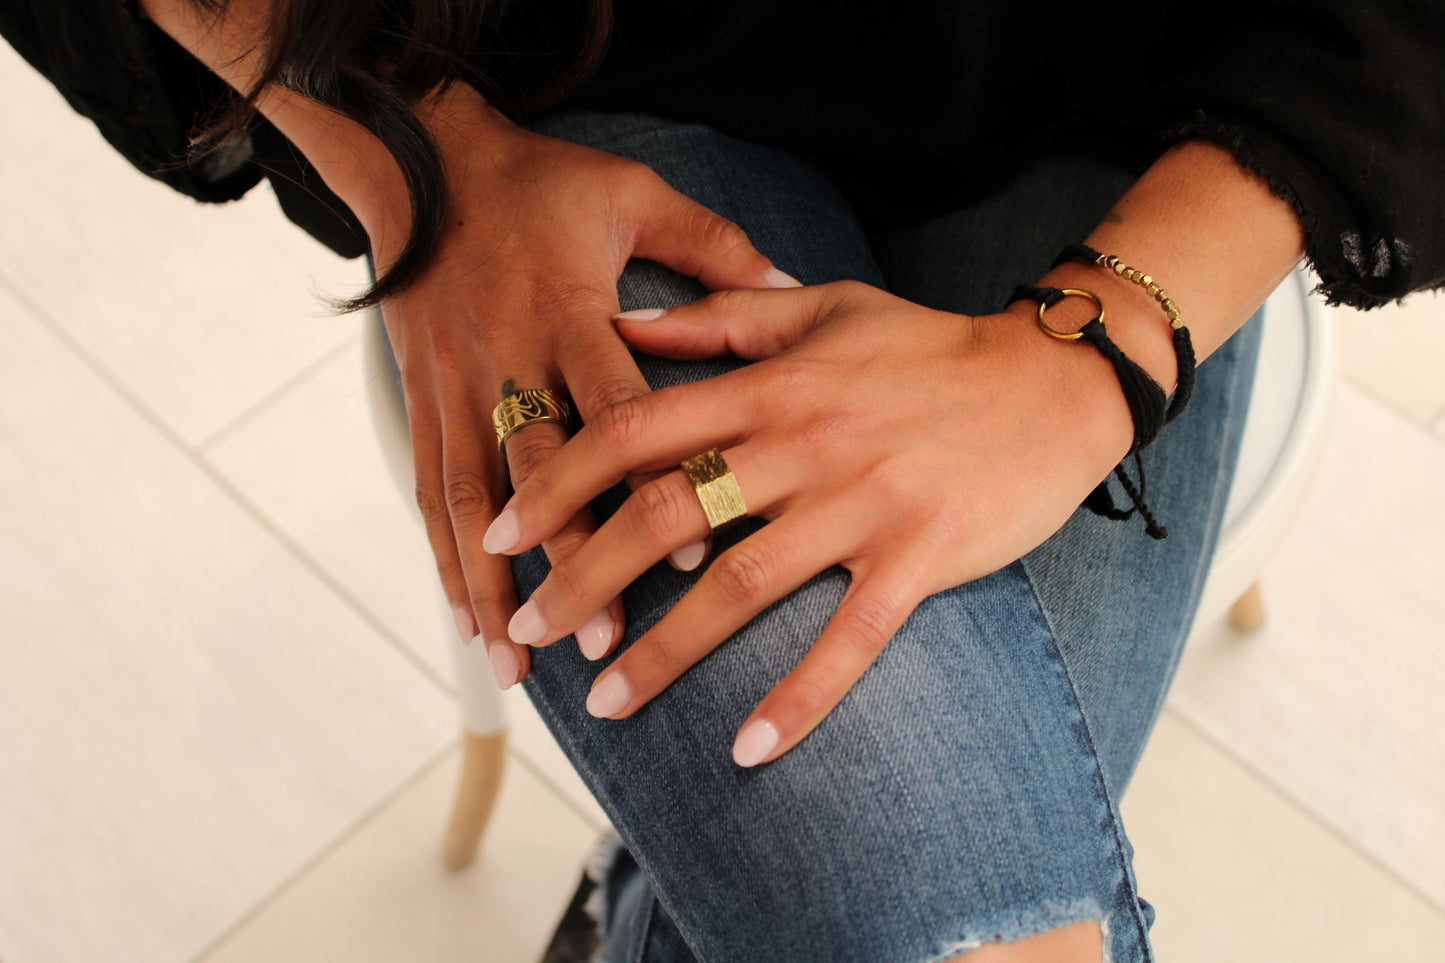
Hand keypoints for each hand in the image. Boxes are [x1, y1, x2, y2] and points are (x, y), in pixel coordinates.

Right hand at [341, 86, 797, 685]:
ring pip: (473, 497)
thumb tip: (790, 279)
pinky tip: (464, 618)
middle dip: (570, 561)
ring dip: (492, 584)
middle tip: (601, 640)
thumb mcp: (629, 191)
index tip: (691, 557)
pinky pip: (430, 488)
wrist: (419, 161)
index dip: (654, 484)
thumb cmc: (539, 181)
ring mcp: (457, 384)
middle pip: (540, 472)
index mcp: (569, 310)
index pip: (617, 409)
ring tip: (515, 661)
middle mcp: (509, 357)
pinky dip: (445, 558)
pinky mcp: (423, 398)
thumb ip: (708, 246)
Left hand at [482, 281, 1136, 763]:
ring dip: (665, 651)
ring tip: (605, 705)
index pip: (635, 429)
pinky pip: (850, 639)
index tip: (498, 533)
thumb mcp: (821, 307)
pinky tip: (747, 750)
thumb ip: (719, 318)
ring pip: (741, 584)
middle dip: (583, 575)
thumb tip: (621, 322)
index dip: (557, 482)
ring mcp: (863, 503)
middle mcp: (805, 443)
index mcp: (771, 384)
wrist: (1052, 381)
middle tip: (531, 630)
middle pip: (666, 512)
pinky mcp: (919, 556)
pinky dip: (799, 697)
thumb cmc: (928, 347)